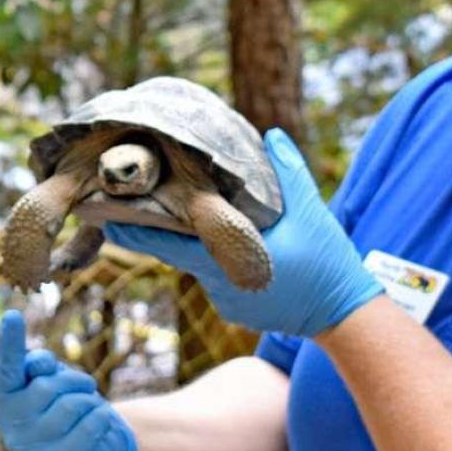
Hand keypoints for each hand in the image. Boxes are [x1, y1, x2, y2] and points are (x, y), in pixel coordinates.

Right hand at [0, 310, 136, 450]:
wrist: (89, 448)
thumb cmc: (63, 402)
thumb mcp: (49, 377)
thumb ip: (39, 366)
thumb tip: (39, 365)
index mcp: (5, 397)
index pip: (7, 367)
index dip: (10, 342)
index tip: (12, 315)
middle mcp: (11, 426)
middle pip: (48, 386)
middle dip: (74, 379)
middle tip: (83, 385)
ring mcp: (35, 449)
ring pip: (73, 405)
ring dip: (89, 399)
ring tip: (88, 407)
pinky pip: (93, 425)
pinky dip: (103, 418)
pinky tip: (98, 426)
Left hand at [104, 128, 382, 337]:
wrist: (345, 318)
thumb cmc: (328, 263)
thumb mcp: (311, 212)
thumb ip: (288, 171)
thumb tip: (269, 133)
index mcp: (226, 259)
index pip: (168, 243)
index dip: (135, 230)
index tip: (106, 215)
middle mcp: (217, 282)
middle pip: (173, 252)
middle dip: (151, 229)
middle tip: (120, 207)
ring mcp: (223, 300)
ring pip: (194, 264)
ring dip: (186, 244)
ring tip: (171, 216)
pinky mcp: (231, 309)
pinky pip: (211, 279)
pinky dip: (210, 261)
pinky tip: (216, 244)